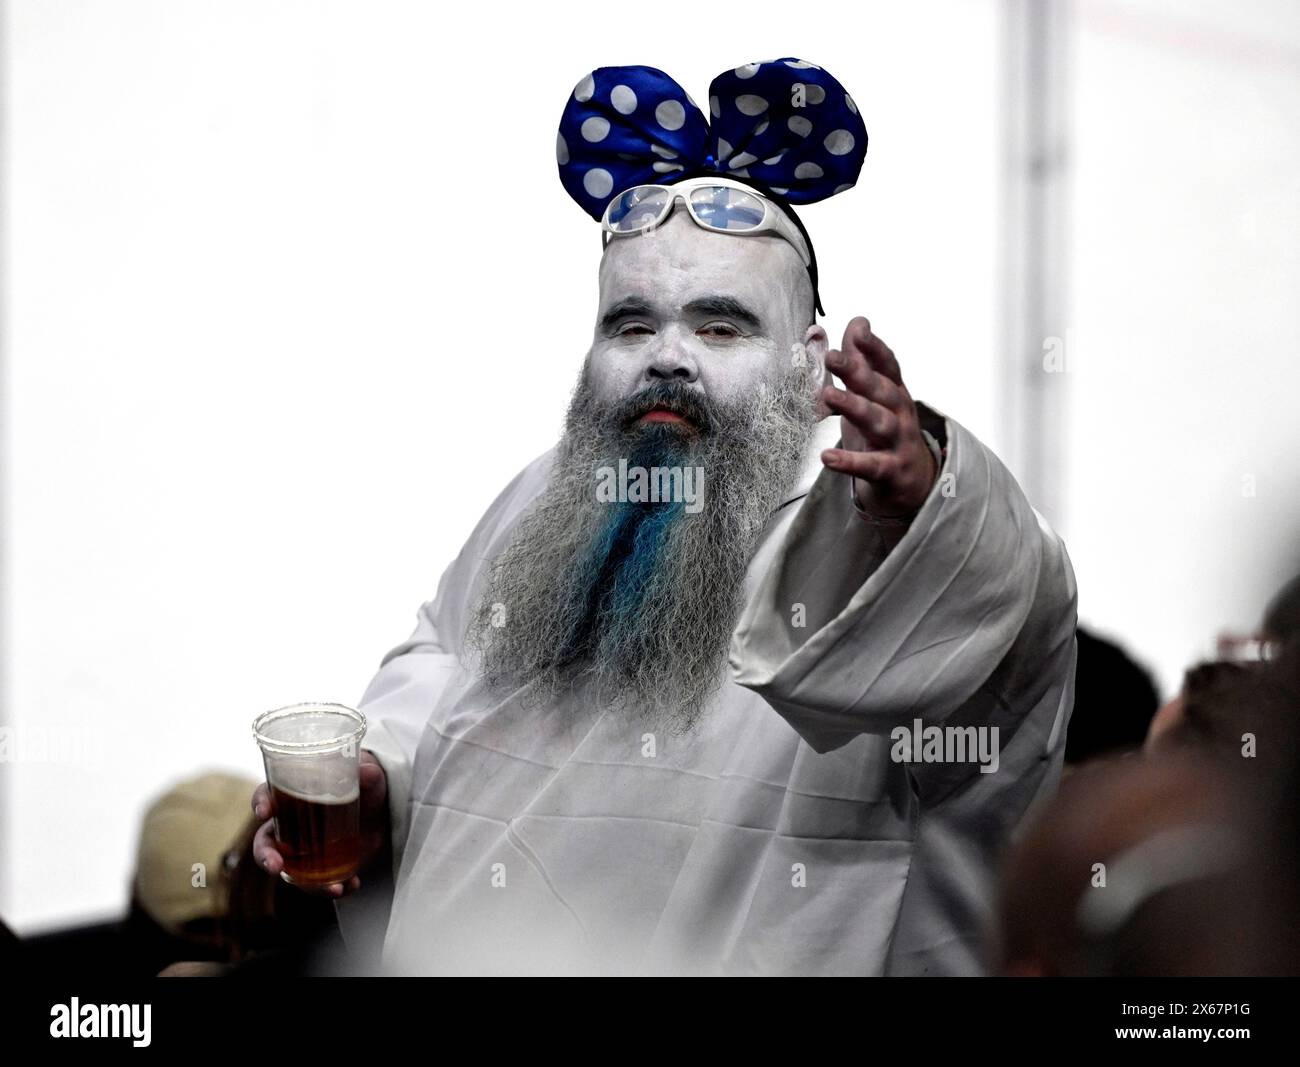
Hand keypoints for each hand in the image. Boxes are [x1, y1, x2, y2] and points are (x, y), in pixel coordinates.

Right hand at [251, 748, 389, 897]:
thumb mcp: (371, 776)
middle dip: (265, 856)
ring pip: (288, 870)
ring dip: (305, 884)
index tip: (265, 811)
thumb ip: (367, 773)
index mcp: (295, 792)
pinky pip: (315, 883)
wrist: (383, 810)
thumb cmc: (366, 784)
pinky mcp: (318, 866)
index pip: (267, 794)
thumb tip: (364, 771)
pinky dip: (331, 888)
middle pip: (265, 841)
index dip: (261, 802)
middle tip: (276, 866)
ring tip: (334, 888)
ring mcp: (302, 848)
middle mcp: (291, 822)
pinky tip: (352, 884)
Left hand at [819, 316, 936, 518]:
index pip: (888, 365)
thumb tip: (858, 321)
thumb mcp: (873, 397)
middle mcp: (900, 414)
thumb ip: (862, 361)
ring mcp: (898, 442)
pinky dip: (850, 461)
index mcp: (895, 393)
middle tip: (831, 357)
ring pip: (878, 422)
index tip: (858, 329)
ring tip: (828, 396)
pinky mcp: (891, 471)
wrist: (911, 484)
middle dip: (857, 372)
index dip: (874, 347)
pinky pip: (870, 465)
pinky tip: (827, 457)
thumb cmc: (884, 433)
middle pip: (880, 389)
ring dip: (853, 407)